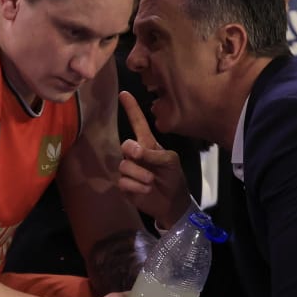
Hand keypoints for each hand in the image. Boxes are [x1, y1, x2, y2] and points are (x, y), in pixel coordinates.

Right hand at [116, 91, 192, 227]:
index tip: (123, 93)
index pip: (138, 123)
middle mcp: (135, 155)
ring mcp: (129, 169)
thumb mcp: (170, 161)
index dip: (131, 108)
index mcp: (148, 144)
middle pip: (126, 145)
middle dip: (133, 150)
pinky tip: (146, 190)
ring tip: (151, 181)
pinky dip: (136, 186)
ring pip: (124, 165)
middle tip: (140, 156)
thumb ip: (154, 154)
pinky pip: (123, 181)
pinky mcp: (125, 185)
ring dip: (140, 174)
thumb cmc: (173, 178)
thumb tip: (134, 152)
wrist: (172, 203)